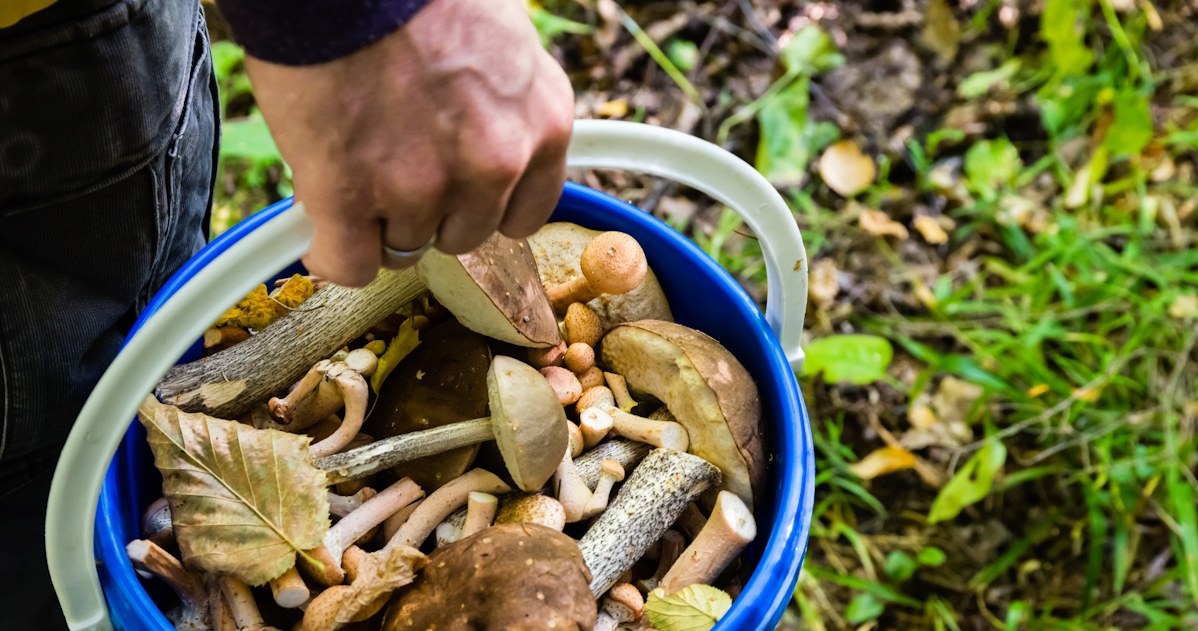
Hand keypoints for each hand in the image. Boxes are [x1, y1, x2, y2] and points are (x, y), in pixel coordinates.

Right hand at [244, 0, 574, 285]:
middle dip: (428, 210)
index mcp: (542, 122)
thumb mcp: (494, 43)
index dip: (481, 205)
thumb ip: (497, 108)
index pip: (525, 212)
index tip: (455, 194)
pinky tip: (319, 221)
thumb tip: (467, 149)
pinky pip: (351, 264)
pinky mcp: (354, 197)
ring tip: (351, 163)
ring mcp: (426, 185)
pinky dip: (332, 251)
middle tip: (390, 164)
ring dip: (376, 221)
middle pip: (464, 234)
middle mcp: (497, 163)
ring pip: (405, 247)